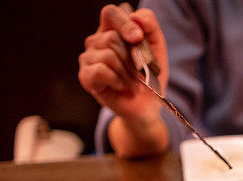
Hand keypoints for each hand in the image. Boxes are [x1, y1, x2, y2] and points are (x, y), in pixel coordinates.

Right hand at [78, 4, 168, 124]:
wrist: (147, 105)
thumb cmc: (150, 75)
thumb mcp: (157, 47)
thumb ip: (150, 26)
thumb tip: (135, 17)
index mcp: (112, 29)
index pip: (110, 13)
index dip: (124, 23)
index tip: (138, 38)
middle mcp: (97, 41)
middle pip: (112, 38)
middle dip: (133, 59)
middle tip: (141, 73)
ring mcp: (88, 58)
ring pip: (109, 55)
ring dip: (128, 73)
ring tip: (134, 83)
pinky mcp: (86, 76)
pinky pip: (102, 70)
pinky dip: (118, 81)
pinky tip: (122, 87)